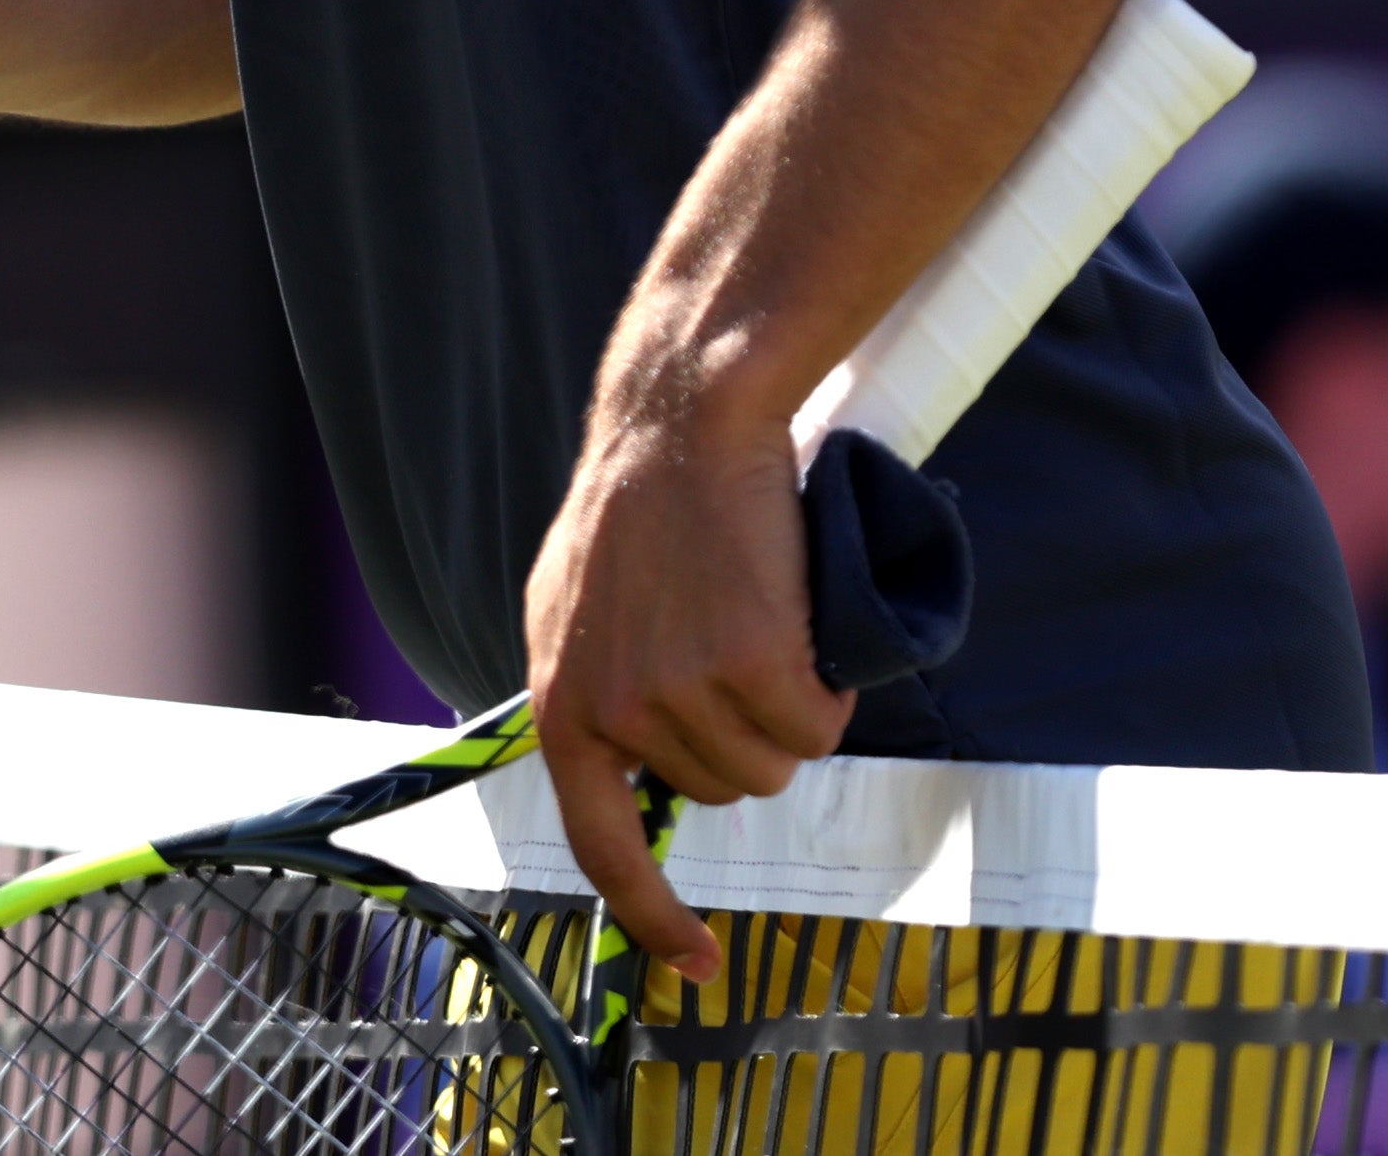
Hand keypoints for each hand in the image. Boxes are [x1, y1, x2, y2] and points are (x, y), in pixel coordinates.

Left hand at [519, 416, 843, 983]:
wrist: (682, 421)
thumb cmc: (641, 508)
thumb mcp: (580, 610)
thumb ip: (599, 689)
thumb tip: (627, 765)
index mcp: (563, 702)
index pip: (603, 846)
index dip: (653, 916)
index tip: (700, 966)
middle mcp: (614, 709)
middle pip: (720, 791)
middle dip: (740, 733)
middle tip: (728, 639)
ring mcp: (681, 691)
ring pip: (772, 764)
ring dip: (785, 709)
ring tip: (754, 616)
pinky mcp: (751, 666)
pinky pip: (817, 727)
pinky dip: (825, 687)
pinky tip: (795, 615)